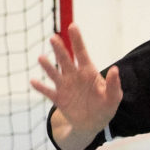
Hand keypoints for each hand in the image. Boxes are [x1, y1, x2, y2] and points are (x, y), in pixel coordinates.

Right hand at [31, 23, 122, 137]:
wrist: (92, 123)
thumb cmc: (105, 106)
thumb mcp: (114, 97)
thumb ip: (114, 84)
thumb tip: (116, 69)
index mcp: (88, 72)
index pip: (81, 52)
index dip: (77, 40)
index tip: (72, 26)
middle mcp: (74, 76)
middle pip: (65, 60)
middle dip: (60, 49)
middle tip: (54, 38)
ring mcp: (65, 86)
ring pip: (54, 73)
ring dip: (48, 66)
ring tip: (41, 58)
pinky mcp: (58, 99)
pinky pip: (48, 92)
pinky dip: (41, 87)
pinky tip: (33, 81)